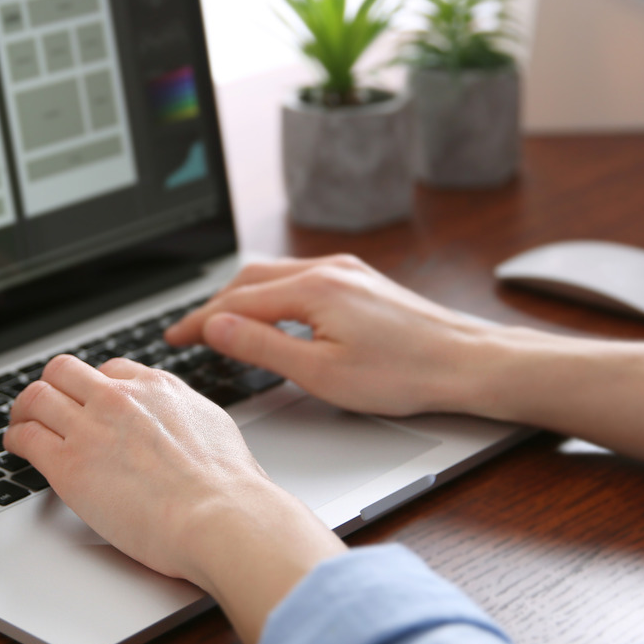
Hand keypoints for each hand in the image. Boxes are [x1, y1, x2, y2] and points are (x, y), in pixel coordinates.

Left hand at [5, 355, 343, 643]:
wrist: (221, 517)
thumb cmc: (229, 491)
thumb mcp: (214, 429)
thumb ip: (187, 419)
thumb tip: (184, 430)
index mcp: (159, 388)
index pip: (110, 371)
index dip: (93, 387)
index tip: (87, 401)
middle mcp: (121, 398)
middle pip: (65, 371)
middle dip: (53, 387)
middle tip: (45, 405)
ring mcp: (91, 427)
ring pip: (37, 396)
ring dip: (24, 409)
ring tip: (20, 423)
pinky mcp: (69, 463)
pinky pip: (26, 436)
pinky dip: (15, 438)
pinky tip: (16, 447)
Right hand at [166, 254, 643, 477]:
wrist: (469, 363)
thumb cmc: (404, 375)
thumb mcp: (320, 373)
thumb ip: (262, 347)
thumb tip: (216, 328)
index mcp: (311, 289)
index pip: (234, 303)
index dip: (198, 322)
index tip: (174, 339)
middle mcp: (328, 269)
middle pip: (251, 280)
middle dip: (215, 305)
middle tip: (190, 333)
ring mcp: (348, 271)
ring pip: (277, 275)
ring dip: (243, 298)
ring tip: (222, 325)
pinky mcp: (363, 281)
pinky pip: (301, 278)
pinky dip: (273, 295)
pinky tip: (274, 316)